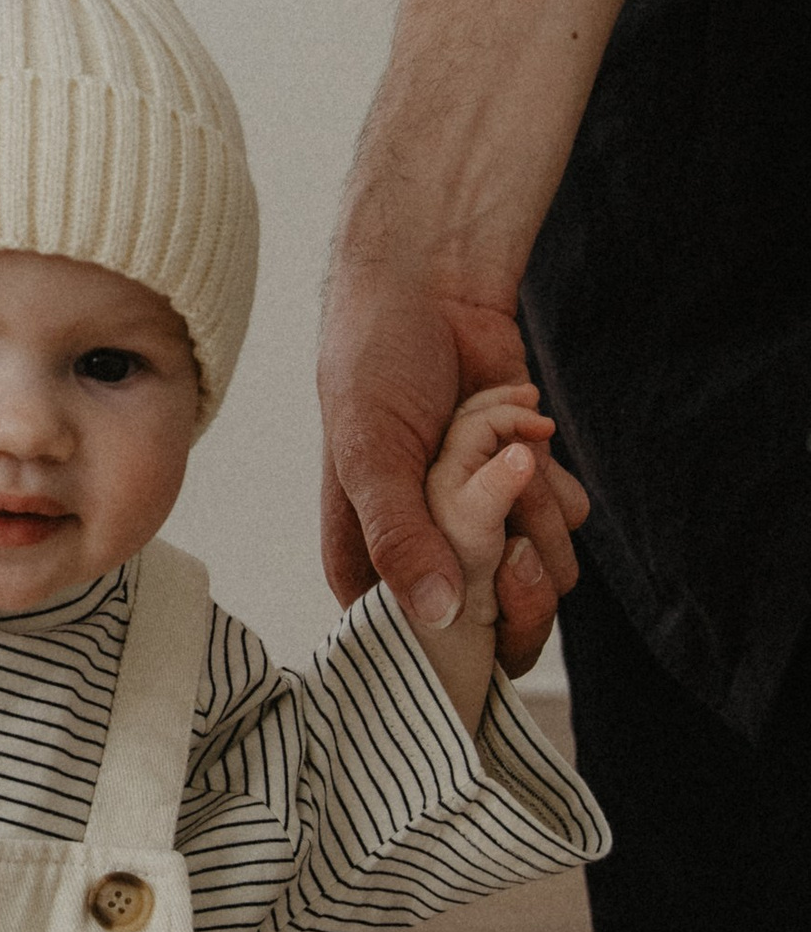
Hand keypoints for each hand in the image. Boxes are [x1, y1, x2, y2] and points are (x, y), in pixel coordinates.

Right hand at [317, 251, 587, 676]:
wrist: (434, 287)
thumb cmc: (374, 363)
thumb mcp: (370, 453)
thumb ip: (399, 536)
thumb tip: (435, 619)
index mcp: (367, 559)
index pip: (412, 644)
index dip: (451, 639)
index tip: (472, 599)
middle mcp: (427, 553)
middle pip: (492, 625)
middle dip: (512, 576)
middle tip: (510, 532)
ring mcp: (481, 525)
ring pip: (539, 576)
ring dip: (533, 509)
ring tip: (504, 445)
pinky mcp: (526, 492)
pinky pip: (564, 525)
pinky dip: (554, 480)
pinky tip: (526, 429)